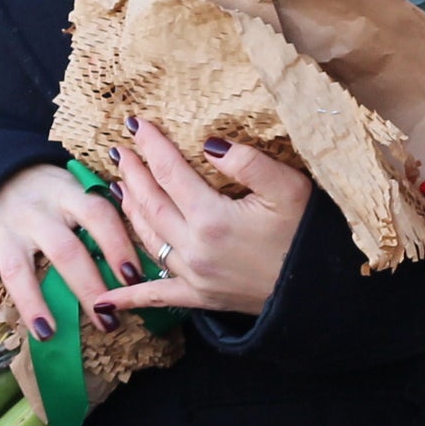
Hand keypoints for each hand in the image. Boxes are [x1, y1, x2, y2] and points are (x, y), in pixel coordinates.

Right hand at [0, 164, 142, 338]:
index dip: (118, 246)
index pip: (99, 217)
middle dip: (87, 288)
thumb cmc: (53, 194)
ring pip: (19, 268)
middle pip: (65, 251)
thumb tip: (143, 262)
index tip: (134, 279)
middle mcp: (38, 212)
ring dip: (34, 303)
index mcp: (70, 194)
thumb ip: (105, 218)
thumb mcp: (78, 192)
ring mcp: (7, 230)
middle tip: (109, 322)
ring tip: (49, 334)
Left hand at [101, 118, 311, 318]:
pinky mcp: (200, 296)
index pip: (170, 173)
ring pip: (147, 238)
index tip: (137, 125)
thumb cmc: (308, 235)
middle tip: (121, 151)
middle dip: (134, 174)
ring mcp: (194, 276)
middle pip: (151, 203)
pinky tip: (102, 300)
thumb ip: (248, 162)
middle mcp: (194, 248)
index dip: (152, 146)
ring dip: (130, 211)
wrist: (321, 290)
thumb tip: (209, 143)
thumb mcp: (289, 188)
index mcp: (212, 219)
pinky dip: (129, 296)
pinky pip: (157, 296)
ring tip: (120, 188)